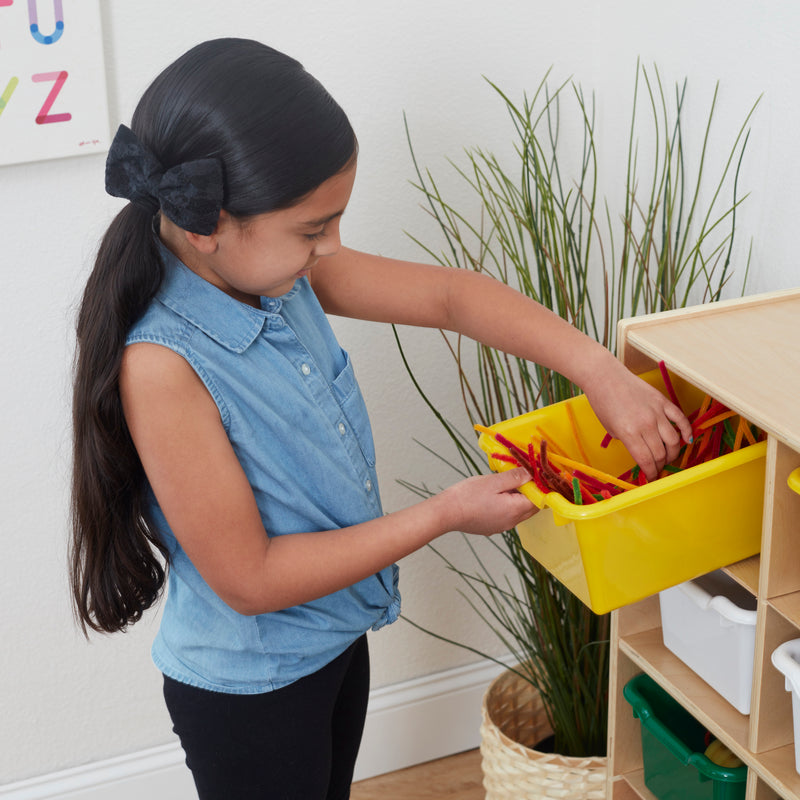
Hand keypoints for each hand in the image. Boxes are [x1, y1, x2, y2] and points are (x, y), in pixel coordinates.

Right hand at [440, 468, 537, 535]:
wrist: (446, 513)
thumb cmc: (467, 496)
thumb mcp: (493, 481)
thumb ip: (515, 477)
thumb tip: (531, 473)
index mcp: (515, 510)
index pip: (539, 500)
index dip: (539, 487)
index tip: (534, 474)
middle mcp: (511, 522)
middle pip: (530, 508)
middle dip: (530, 492)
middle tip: (520, 476)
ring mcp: (501, 526)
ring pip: (518, 512)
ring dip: (517, 499)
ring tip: (505, 484)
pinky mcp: (492, 527)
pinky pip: (507, 515)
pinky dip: (507, 505)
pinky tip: (494, 495)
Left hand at [582, 358, 692, 480]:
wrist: (605, 377)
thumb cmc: (603, 403)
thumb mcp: (610, 428)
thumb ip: (628, 441)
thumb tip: (642, 452)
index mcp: (629, 433)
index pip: (646, 460)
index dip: (650, 473)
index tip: (651, 477)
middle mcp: (645, 424)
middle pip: (661, 453)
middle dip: (660, 465)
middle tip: (657, 468)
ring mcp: (656, 412)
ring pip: (674, 440)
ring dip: (673, 453)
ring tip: (668, 457)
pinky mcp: (662, 401)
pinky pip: (680, 419)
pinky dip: (686, 431)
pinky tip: (687, 440)